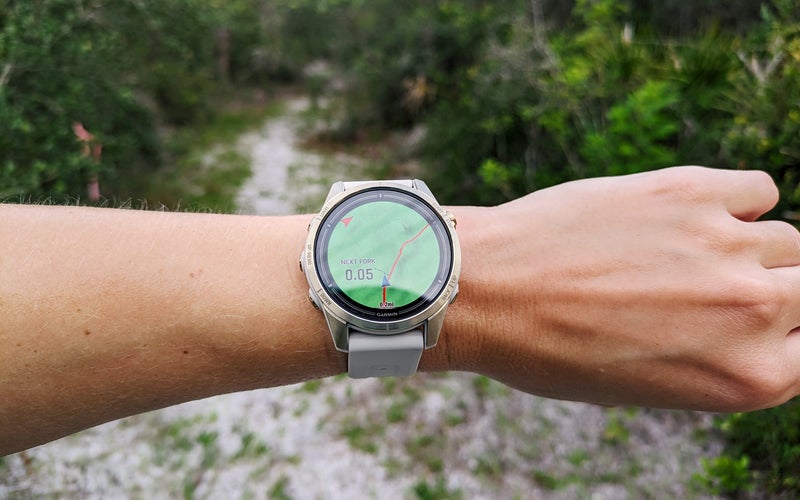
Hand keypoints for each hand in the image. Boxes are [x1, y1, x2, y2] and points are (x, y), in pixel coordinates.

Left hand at [450, 166, 799, 410]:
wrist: (490, 290)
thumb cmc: (554, 350)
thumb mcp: (648, 383)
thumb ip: (719, 356)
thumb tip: (755, 319)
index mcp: (749, 378)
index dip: (784, 335)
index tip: (757, 321)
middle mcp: (754, 311)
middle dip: (776, 292)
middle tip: (717, 289)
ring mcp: (728, 245)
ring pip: (784, 239)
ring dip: (745, 248)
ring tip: (682, 254)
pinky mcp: (694, 191)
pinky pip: (759, 189)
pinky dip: (736, 201)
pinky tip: (688, 214)